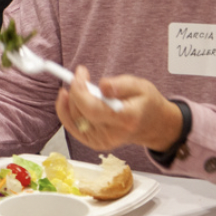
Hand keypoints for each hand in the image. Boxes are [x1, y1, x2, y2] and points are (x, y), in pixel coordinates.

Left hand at [56, 66, 181, 152]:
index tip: (80, 73)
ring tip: (84, 86)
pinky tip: (66, 98)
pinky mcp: (94, 142)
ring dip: (72, 98)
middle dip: (76, 90)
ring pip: (74, 118)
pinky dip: (64, 110)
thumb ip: (121, 85)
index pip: (93, 109)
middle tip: (81, 74)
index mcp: (127, 119)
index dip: (80, 90)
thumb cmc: (144, 102)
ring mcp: (102, 141)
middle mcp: (113, 134)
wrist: (150, 124)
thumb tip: (103, 85)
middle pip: (81, 113)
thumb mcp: (140, 86)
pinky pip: (72, 126)